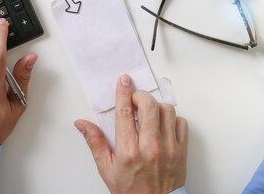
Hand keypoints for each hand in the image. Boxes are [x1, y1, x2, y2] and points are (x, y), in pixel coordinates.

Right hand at [74, 75, 187, 193]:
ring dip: (156, 106)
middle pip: (149, 106)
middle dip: (141, 95)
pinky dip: (172, 119)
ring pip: (167, 110)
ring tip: (149, 113)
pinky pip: (181, 122)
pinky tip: (162, 125)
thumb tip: (82, 124)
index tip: (123, 81)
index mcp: (128, 152)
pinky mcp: (182, 150)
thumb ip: (95, 143)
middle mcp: (150, 148)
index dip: (123, 93)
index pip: (125, 113)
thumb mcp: (106, 169)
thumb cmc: (131, 190)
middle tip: (136, 98)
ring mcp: (169, 148)